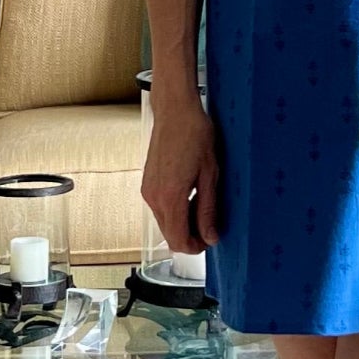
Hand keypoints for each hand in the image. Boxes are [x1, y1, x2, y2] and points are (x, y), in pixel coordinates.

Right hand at [141, 98, 220, 252]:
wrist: (175, 111)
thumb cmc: (195, 135)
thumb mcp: (209, 175)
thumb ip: (208, 209)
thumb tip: (210, 236)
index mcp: (170, 197)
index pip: (178, 240)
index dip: (195, 247)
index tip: (210, 241)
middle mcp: (153, 198)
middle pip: (169, 235)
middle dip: (190, 237)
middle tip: (210, 226)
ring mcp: (147, 191)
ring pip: (164, 223)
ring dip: (182, 224)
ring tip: (203, 206)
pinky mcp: (147, 184)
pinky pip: (160, 209)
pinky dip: (175, 211)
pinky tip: (190, 196)